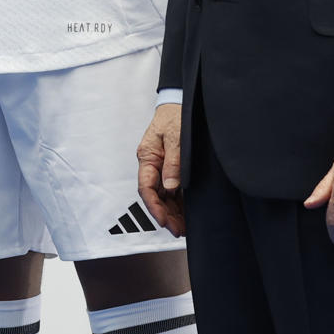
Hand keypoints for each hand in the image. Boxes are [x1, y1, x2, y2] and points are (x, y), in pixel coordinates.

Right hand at [136, 103, 185, 234]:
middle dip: (165, 215)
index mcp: (148, 156)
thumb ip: (173, 161)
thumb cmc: (175, 115)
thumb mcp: (175, 137)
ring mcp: (163, 167)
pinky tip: (187, 215)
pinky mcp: (174, 168)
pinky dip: (180, 204)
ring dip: (173, 212)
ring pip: (165, 196)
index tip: (163, 220)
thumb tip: (171, 186)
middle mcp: (153, 165)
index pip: (146, 187)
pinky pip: (175, 190)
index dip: (154, 206)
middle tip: (178, 230)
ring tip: (183, 228)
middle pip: (156, 196)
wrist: (182, 103)